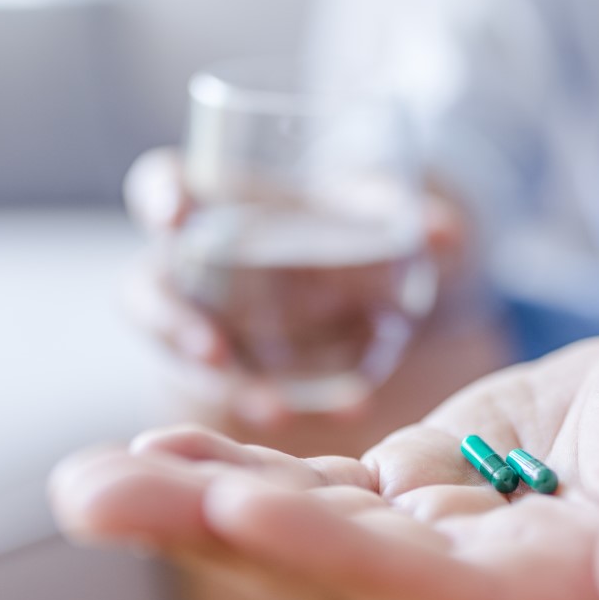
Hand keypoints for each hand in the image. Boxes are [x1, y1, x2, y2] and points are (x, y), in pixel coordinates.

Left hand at [51, 314, 598, 599]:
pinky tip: (164, 451)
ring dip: (197, 504)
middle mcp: (483, 584)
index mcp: (567, 593)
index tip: (241, 515)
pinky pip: (316, 487)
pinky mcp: (414, 491)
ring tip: (91, 482)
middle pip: (336, 569)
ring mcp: (439, 539)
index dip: (340, 556)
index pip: (440, 590)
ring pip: (306, 528)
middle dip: (215, 533)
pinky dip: (241, 470)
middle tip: (93, 498)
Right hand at [122, 148, 475, 427]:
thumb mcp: (372, 210)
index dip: (160, 198)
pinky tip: (348, 414)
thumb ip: (398, 213)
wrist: (361, 276)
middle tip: (214, 352)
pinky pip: (242, 390)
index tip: (176, 216)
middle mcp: (193, 265)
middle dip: (172, 323)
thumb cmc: (344, 221)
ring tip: (274, 412)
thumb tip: (447, 232)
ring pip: (184, 356)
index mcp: (212, 201)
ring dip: (225, 384)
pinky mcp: (235, 369)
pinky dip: (285, 404)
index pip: (161, 185)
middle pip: (150, 289)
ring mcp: (207, 321)